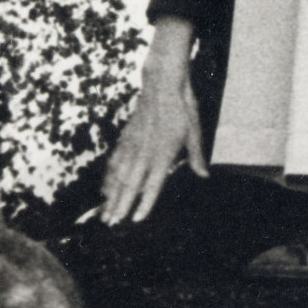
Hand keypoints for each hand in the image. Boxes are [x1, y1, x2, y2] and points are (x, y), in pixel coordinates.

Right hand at [99, 20, 206, 224]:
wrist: (162, 82)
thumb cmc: (182, 107)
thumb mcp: (195, 131)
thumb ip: (196, 155)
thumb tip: (203, 175)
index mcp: (163, 153)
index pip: (152, 184)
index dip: (144, 203)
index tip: (135, 220)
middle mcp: (145, 152)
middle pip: (129, 184)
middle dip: (120, 206)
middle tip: (110, 224)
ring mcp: (132, 145)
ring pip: (118, 175)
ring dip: (110, 196)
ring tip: (103, 212)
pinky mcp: (126, 137)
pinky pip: (114, 161)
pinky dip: (108, 177)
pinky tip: (104, 188)